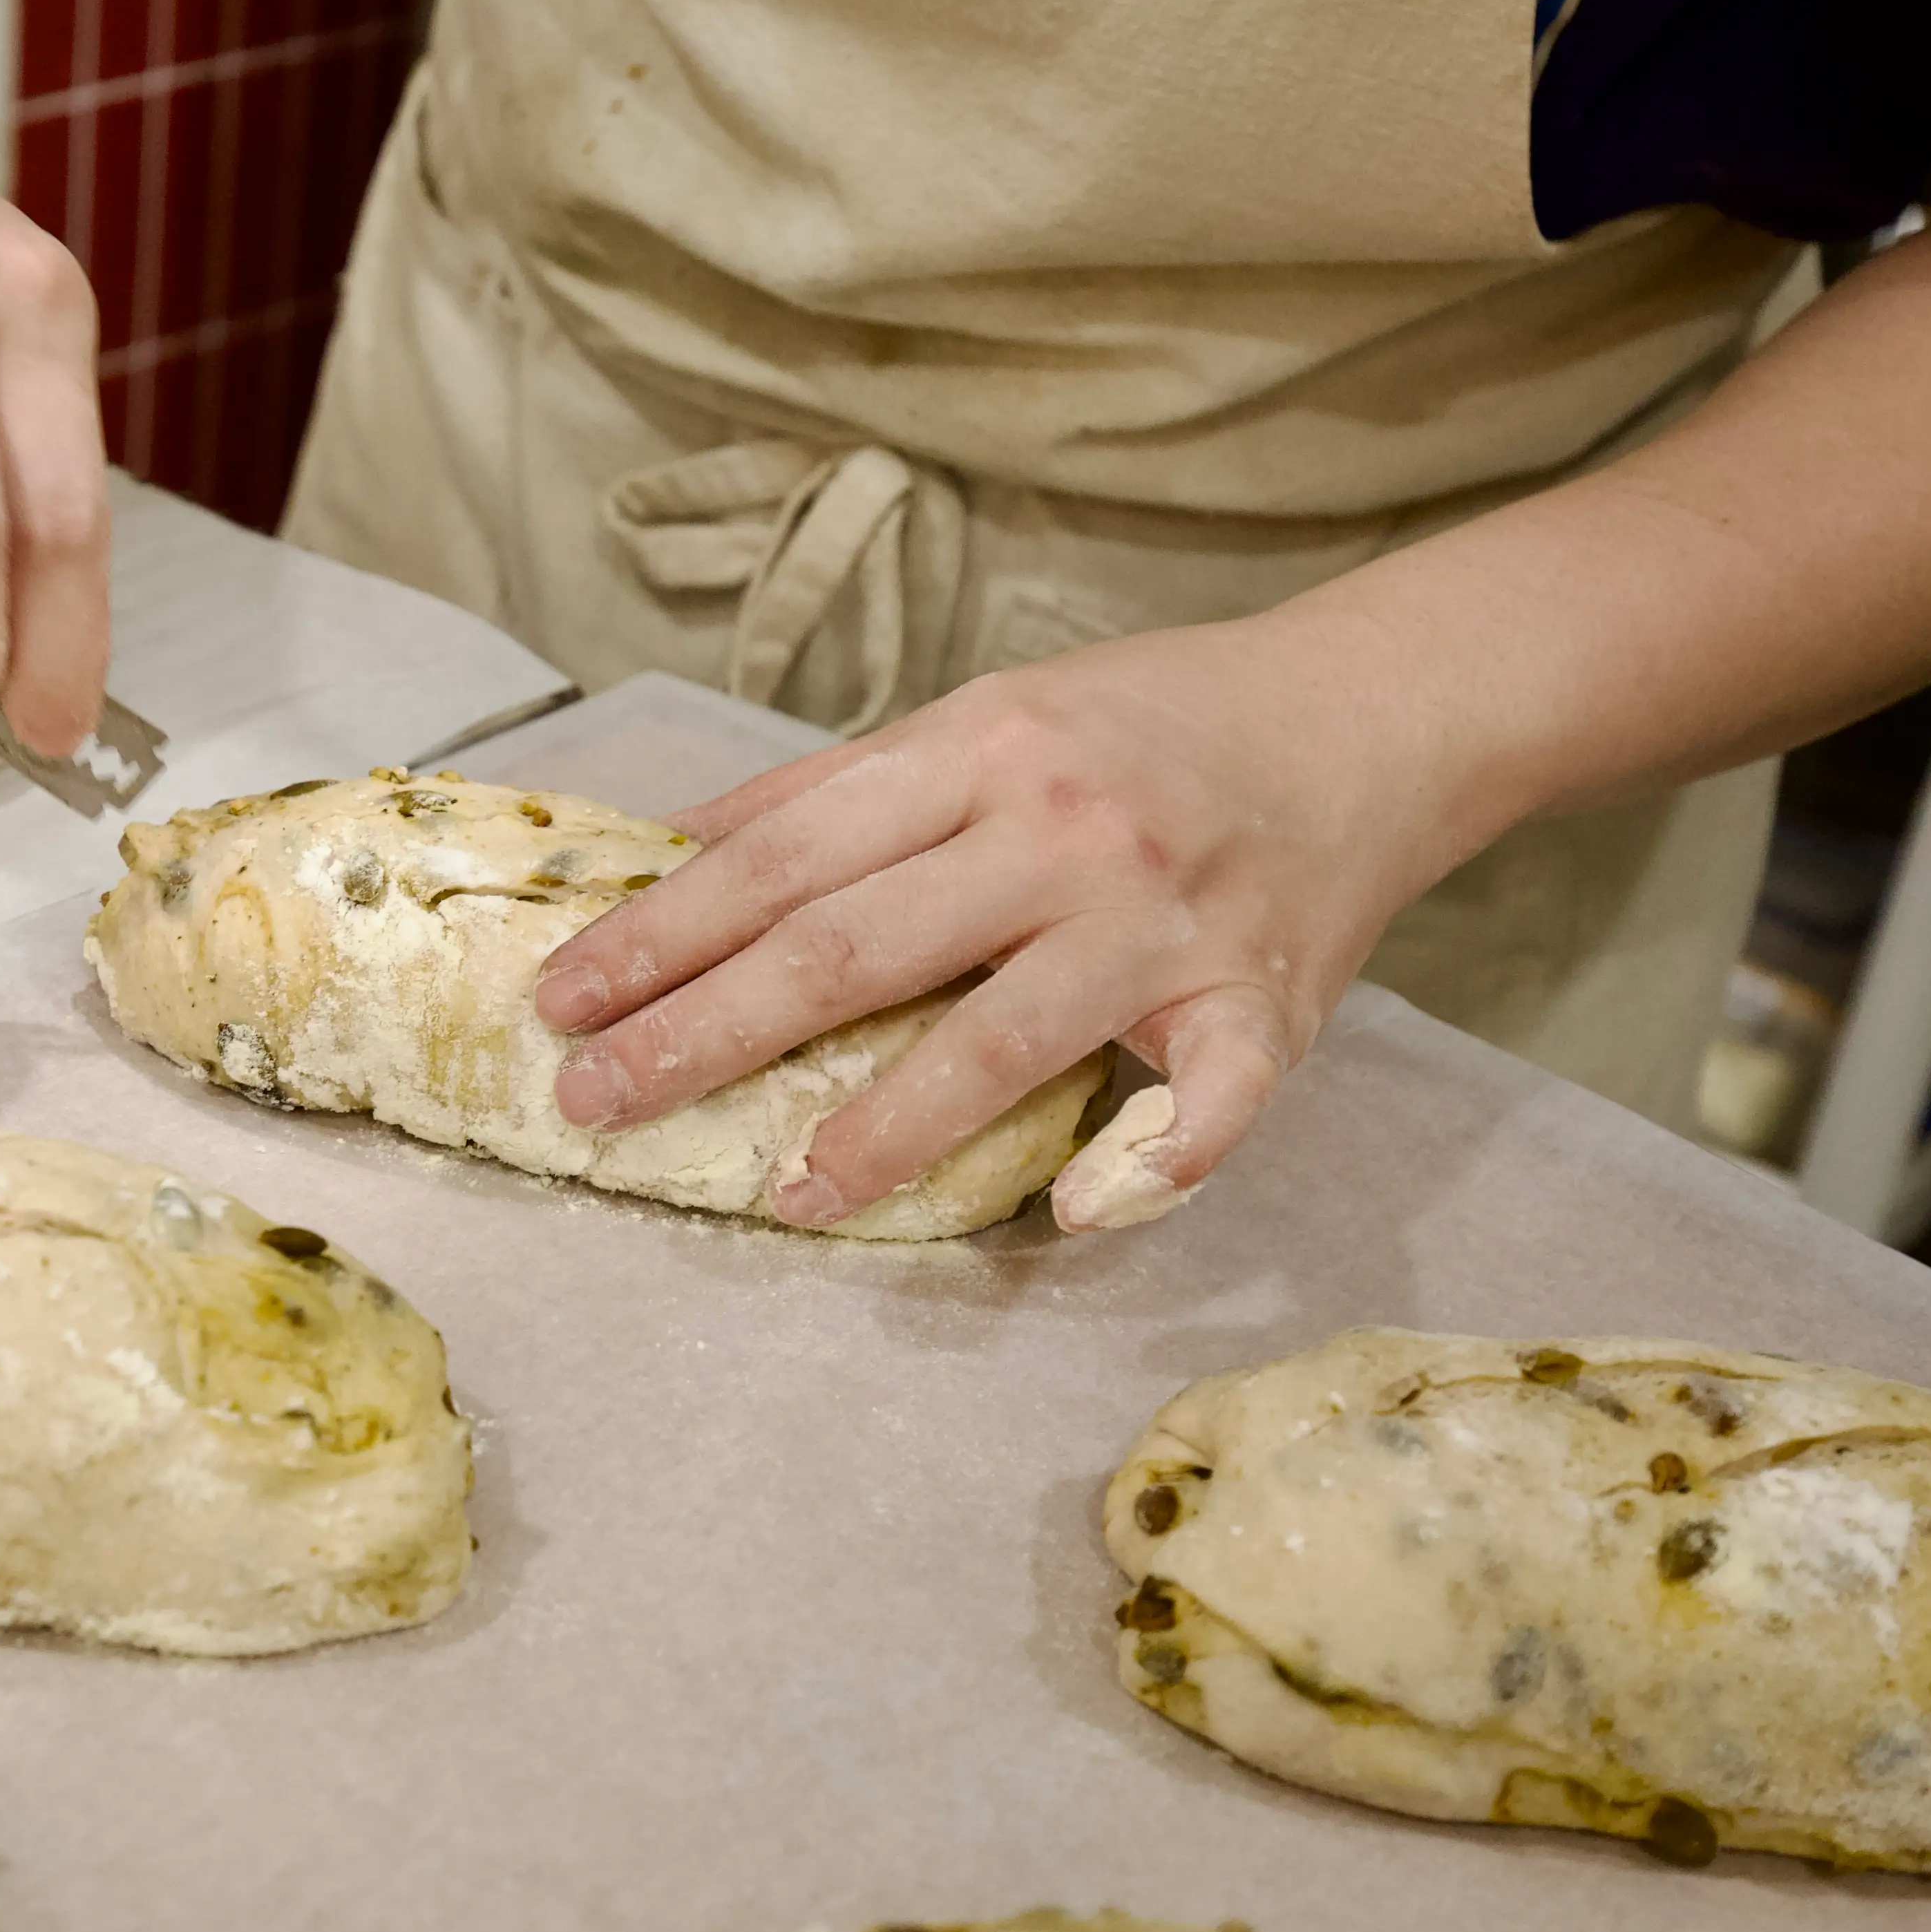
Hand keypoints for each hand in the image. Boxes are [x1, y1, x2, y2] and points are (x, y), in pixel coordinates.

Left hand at [527, 615, 1480, 1229]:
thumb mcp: (985, 718)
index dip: (663, 933)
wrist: (1366, 711)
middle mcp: (1063, 832)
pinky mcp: (1264, 1002)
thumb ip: (841, 789)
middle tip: (596, 1100)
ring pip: (1002, 1037)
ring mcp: (1165, 923)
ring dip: (884, 1128)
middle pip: (854, 944)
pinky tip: (1062, 1220)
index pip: (783, 858)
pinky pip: (1204, 1105)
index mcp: (982, 751)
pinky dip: (1143, 1168)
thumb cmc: (1148, 726)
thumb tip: (681, 845)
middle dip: (708, 1032)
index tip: (563, 999)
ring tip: (785, 1193)